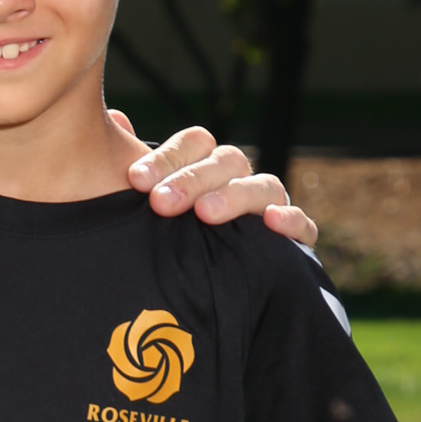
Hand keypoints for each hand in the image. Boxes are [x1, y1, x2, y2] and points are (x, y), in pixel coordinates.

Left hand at [112, 115, 318, 247]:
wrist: (198, 303)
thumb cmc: (167, 245)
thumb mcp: (143, 211)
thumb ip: (135, 170)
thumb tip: (118, 118)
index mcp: (205, 168)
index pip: (194, 143)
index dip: (166, 158)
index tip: (134, 180)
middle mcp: (238, 182)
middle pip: (226, 160)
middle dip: (191, 179)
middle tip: (160, 202)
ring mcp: (268, 209)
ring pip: (264, 186)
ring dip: (234, 196)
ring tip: (204, 214)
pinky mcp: (293, 244)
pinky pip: (302, 226)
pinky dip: (291, 221)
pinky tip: (271, 223)